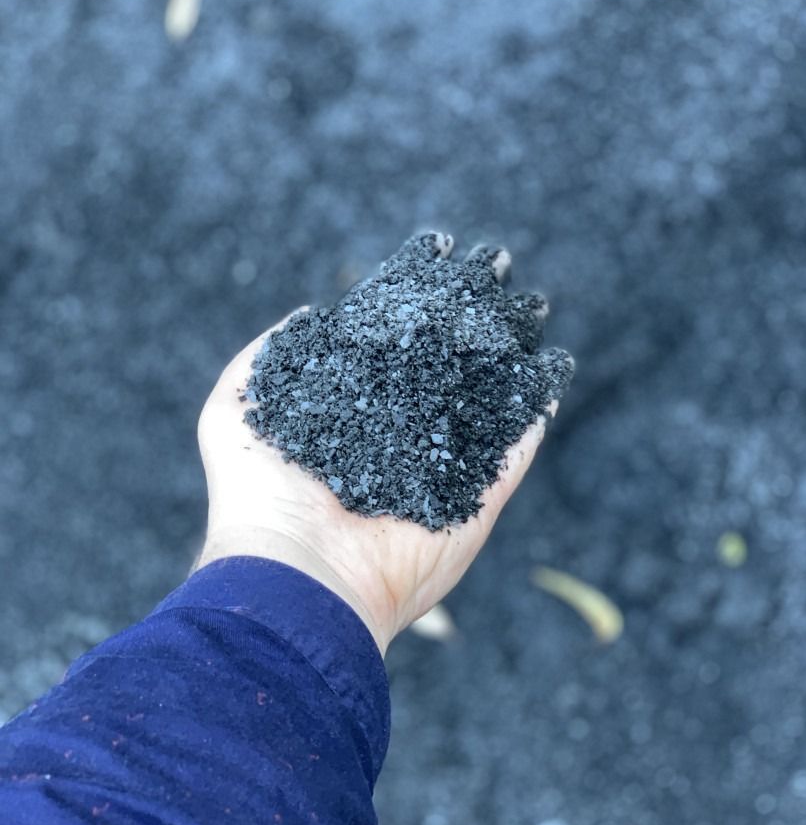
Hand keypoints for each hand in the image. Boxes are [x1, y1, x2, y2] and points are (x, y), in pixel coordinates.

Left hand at [196, 256, 556, 657]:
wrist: (298, 572)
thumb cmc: (258, 495)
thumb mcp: (235, 410)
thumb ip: (266, 358)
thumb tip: (312, 313)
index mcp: (350, 414)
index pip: (391, 343)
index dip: (413, 297)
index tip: (437, 251)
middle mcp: (398, 437)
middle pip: (445, 362)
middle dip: (471, 316)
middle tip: (497, 267)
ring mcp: (441, 469)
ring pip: (486, 398)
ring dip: (510, 354)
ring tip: (531, 309)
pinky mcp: (476, 501)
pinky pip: (515, 450)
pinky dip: (534, 412)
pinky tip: (550, 372)